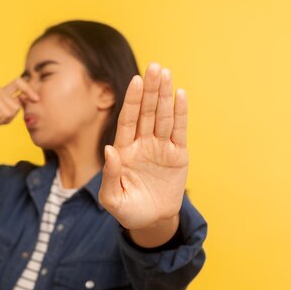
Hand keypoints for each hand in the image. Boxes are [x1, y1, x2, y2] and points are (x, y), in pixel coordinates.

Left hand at [98, 63, 188, 229]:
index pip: (128, 120)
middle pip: (146, 112)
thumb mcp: (112, 198)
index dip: (133, 101)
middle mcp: (142, 144)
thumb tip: (110, 150)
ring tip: (166, 73)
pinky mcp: (177, 155)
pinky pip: (179, 131)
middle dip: (150, 90)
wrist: (151, 222)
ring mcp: (160, 148)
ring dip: (165, 96)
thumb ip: (109, 175)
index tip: (136, 80)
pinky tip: (181, 95)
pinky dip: (180, 114)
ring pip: (163, 117)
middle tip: (154, 66)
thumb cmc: (127, 210)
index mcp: (123, 151)